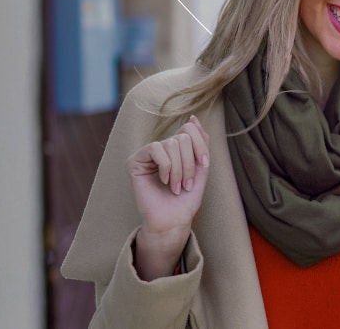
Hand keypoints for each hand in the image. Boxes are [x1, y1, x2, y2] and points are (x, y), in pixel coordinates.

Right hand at [127, 116, 209, 279]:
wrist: (173, 221)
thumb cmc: (186, 200)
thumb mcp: (200, 168)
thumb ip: (200, 143)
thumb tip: (193, 118)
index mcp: (177, 149)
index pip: (189, 128)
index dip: (200, 144)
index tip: (204, 164)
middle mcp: (162, 148)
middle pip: (182, 137)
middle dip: (189, 163)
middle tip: (187, 184)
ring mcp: (148, 154)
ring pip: (171, 144)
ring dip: (179, 170)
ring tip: (176, 187)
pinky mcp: (135, 161)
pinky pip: (155, 148)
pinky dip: (165, 166)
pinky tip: (164, 180)